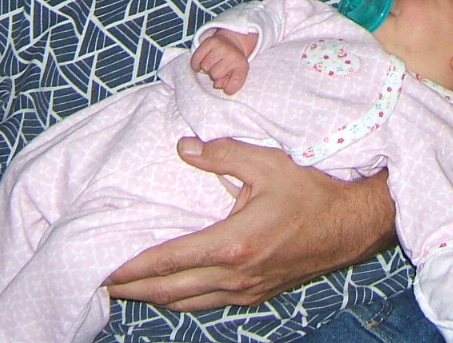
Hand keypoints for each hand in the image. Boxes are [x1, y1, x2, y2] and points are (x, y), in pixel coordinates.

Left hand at [103, 136, 394, 311]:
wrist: (352, 226)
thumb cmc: (313, 192)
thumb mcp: (269, 163)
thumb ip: (223, 154)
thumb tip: (185, 148)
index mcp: (234, 244)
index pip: (169, 260)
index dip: (132, 266)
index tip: (104, 265)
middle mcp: (235, 276)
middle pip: (169, 291)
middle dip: (132, 287)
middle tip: (101, 279)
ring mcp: (246, 290)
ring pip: (187, 303)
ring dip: (154, 296)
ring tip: (128, 287)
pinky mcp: (256, 295)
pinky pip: (209, 303)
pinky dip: (182, 299)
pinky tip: (173, 290)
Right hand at [191, 30, 253, 93]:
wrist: (232, 41)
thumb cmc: (232, 62)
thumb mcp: (236, 75)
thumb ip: (229, 85)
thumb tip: (216, 84)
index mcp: (241, 64)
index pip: (234, 84)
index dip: (228, 88)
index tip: (228, 81)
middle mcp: (232, 54)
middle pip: (214, 75)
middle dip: (214, 75)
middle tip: (219, 69)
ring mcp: (221, 46)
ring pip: (205, 67)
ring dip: (206, 68)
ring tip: (212, 63)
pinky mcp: (209, 41)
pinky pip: (196, 60)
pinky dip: (196, 64)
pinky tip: (202, 63)